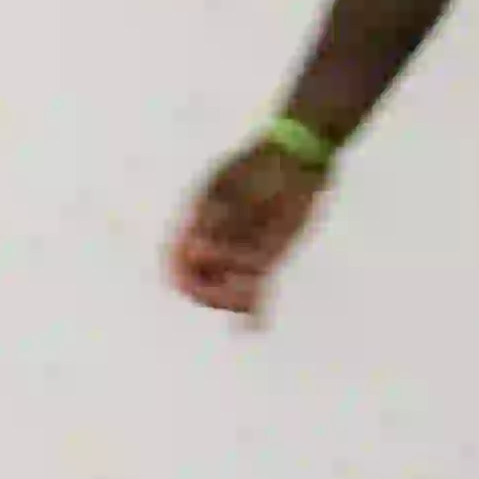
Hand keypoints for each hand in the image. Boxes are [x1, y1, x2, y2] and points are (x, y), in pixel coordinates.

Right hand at [170, 139, 326, 319]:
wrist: (302, 152)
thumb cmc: (267, 164)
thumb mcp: (239, 190)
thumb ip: (218, 223)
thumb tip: (193, 253)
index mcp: (198, 219)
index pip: (176, 262)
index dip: (185, 279)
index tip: (199, 286)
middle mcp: (216, 237)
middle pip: (200, 281)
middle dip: (212, 294)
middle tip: (235, 297)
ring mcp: (243, 245)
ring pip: (228, 287)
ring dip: (233, 300)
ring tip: (250, 302)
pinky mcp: (271, 252)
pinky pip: (257, 286)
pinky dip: (254, 307)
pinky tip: (254, 325)